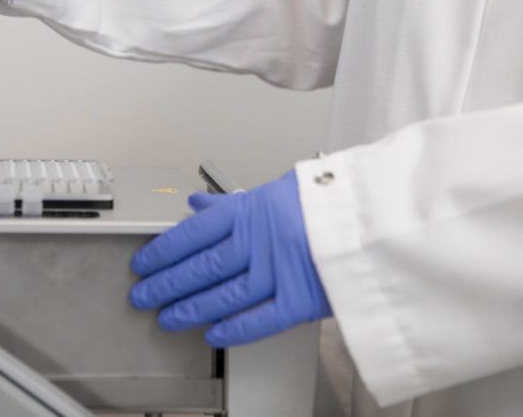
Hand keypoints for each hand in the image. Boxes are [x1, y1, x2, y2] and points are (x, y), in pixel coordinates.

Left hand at [129, 170, 330, 346]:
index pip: (191, 234)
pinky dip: (233, 330)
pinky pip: (259, 320)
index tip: (143, 264)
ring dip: (189, 309)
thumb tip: (195, 206)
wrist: (379, 216)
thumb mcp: (274, 190)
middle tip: (143, 296)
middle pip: (200, 268)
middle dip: (165, 284)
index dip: (162, 252)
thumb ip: (230, 205)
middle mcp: (258, 242)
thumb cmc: (328, 200)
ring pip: (221, 296)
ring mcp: (278, 273)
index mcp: (249, 211)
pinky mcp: (302, 301)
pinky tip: (212, 334)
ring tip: (167, 318)